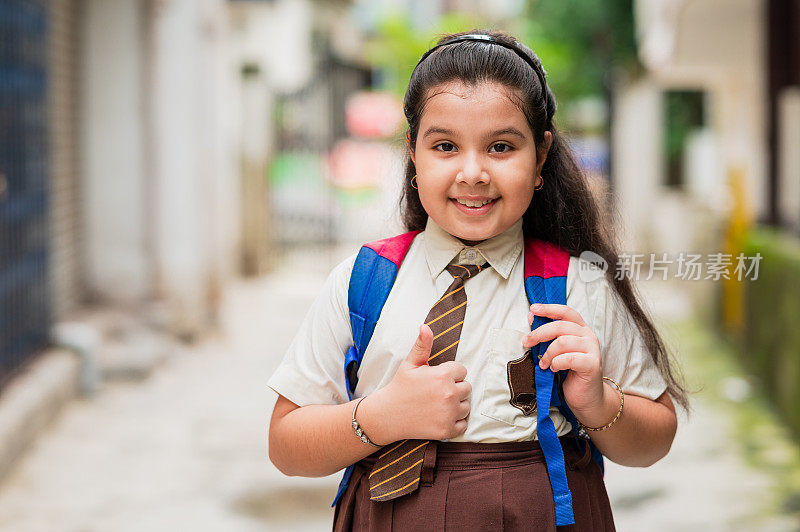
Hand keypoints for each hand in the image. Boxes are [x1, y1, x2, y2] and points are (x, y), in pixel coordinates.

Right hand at [370, 325, 470, 442]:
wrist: (387, 415)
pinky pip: (463, 424)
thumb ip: (422, 345)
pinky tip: (440, 417)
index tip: (436, 379)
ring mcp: (449, 413)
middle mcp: (449, 394)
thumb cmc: (400, 387)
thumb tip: (425, 326)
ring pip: (466, 406)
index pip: (462, 371)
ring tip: (438, 405)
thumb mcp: (410, 363)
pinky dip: (455, 423)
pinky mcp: (447, 430)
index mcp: (443, 375)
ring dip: (456, 406)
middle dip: (455, 389)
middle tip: (437, 392)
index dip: (450, 374)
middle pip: (467, 388)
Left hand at [522, 304, 616, 426]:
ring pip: (563, 341)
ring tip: (543, 364)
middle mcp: (588, 336)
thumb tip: (531, 317)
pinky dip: (556, 363)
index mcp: (580, 329)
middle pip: (560, 326)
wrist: (586, 398)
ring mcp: (592, 349)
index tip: (533, 309)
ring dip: (548, 353)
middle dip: (539, 333)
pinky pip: (568, 358)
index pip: (566, 312)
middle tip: (527, 342)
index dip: (549, 308)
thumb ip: (547, 335)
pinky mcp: (592, 364)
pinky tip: (554, 369)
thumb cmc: (570, 374)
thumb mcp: (556, 351)